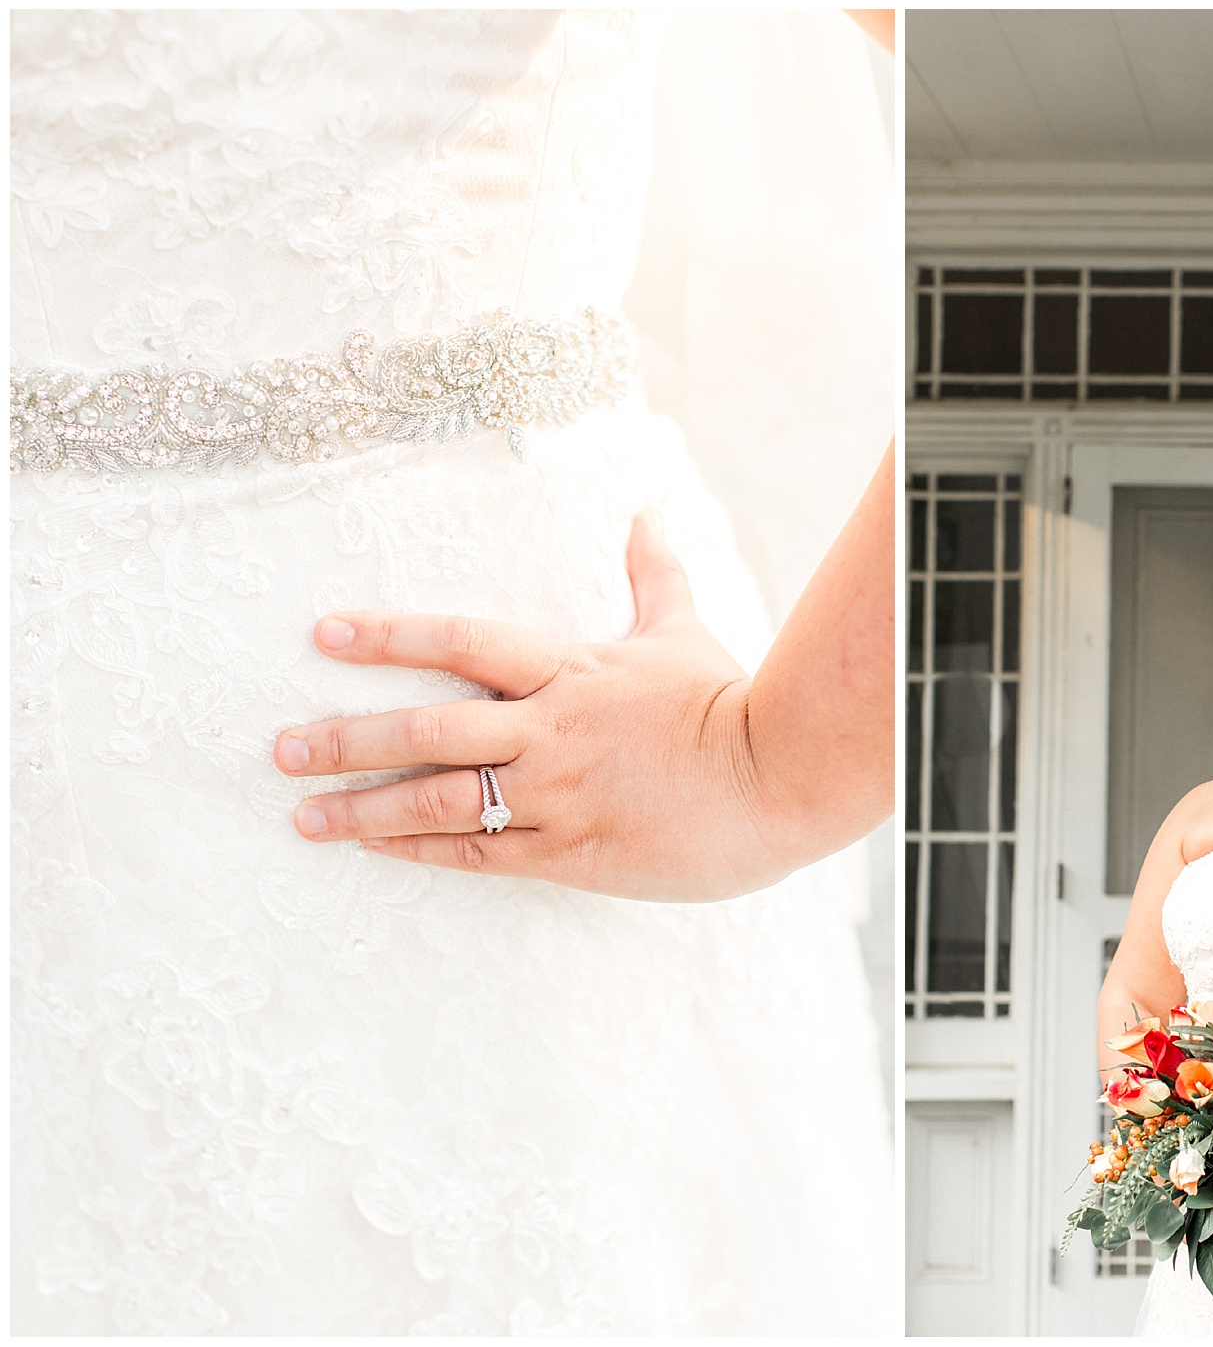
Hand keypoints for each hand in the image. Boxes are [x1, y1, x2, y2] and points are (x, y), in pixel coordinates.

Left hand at [274, 514, 798, 901]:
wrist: (777, 779)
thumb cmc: (728, 703)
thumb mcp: (683, 630)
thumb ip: (653, 572)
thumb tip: (646, 513)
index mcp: (570, 669)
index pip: (463, 641)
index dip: (390, 635)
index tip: (326, 635)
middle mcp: (550, 729)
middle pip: (428, 727)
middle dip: (347, 736)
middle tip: (282, 746)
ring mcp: (557, 794)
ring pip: (440, 798)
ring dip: (364, 806)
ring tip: (304, 813)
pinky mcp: (571, 852)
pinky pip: (481, 852)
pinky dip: (421, 849)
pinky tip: (375, 848)